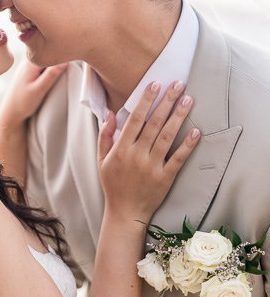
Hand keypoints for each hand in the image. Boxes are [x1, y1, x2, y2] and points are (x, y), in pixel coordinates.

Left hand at [0, 59, 67, 130]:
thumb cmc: (23, 102)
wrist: (11, 111)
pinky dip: (48, 66)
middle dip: (57, 57)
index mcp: (30, 62)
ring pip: (44, 59)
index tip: (71, 56)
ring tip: (63, 66)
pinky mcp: (28, 71)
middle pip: (47, 54)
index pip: (50, 52)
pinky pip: (41, 64)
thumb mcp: (39, 89)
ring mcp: (26, 65)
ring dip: (53, 62)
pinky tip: (52, 72)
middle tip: (69, 61)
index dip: (61, 54)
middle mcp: (27, 61)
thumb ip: (51, 75)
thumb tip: (65, 61)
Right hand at [97, 81, 199, 224]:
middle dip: (167, 101)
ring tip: (188, 100)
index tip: (155, 84)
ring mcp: (152, 167)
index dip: (146, 100)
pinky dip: (188, 145)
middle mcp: (137, 156)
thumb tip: (108, 113)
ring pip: (167, 137)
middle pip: (154, 123)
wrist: (125, 212)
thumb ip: (105, 135)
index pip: (135, 119)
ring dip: (178, 116)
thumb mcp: (101, 159)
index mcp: (121, 149)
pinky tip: (196, 130)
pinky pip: (178, 158)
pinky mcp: (165, 178)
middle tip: (178, 84)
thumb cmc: (113, 184)